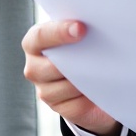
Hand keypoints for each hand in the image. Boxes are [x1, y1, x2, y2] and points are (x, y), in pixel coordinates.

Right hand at [21, 18, 117, 135]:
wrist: (88, 78)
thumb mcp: (76, 35)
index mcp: (34, 44)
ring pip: (67, 86)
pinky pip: (77, 105)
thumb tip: (89, 28)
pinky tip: (98, 88)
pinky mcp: (58, 108)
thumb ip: (77, 29)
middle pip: (52, 66)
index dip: (59, 32)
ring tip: (102, 71)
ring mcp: (44, 90)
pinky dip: (90, 97)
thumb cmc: (80, 49)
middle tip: (100, 52)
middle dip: (77, 59)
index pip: (40, 36)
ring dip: (86, 79)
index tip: (81, 28)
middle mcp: (34, 68)